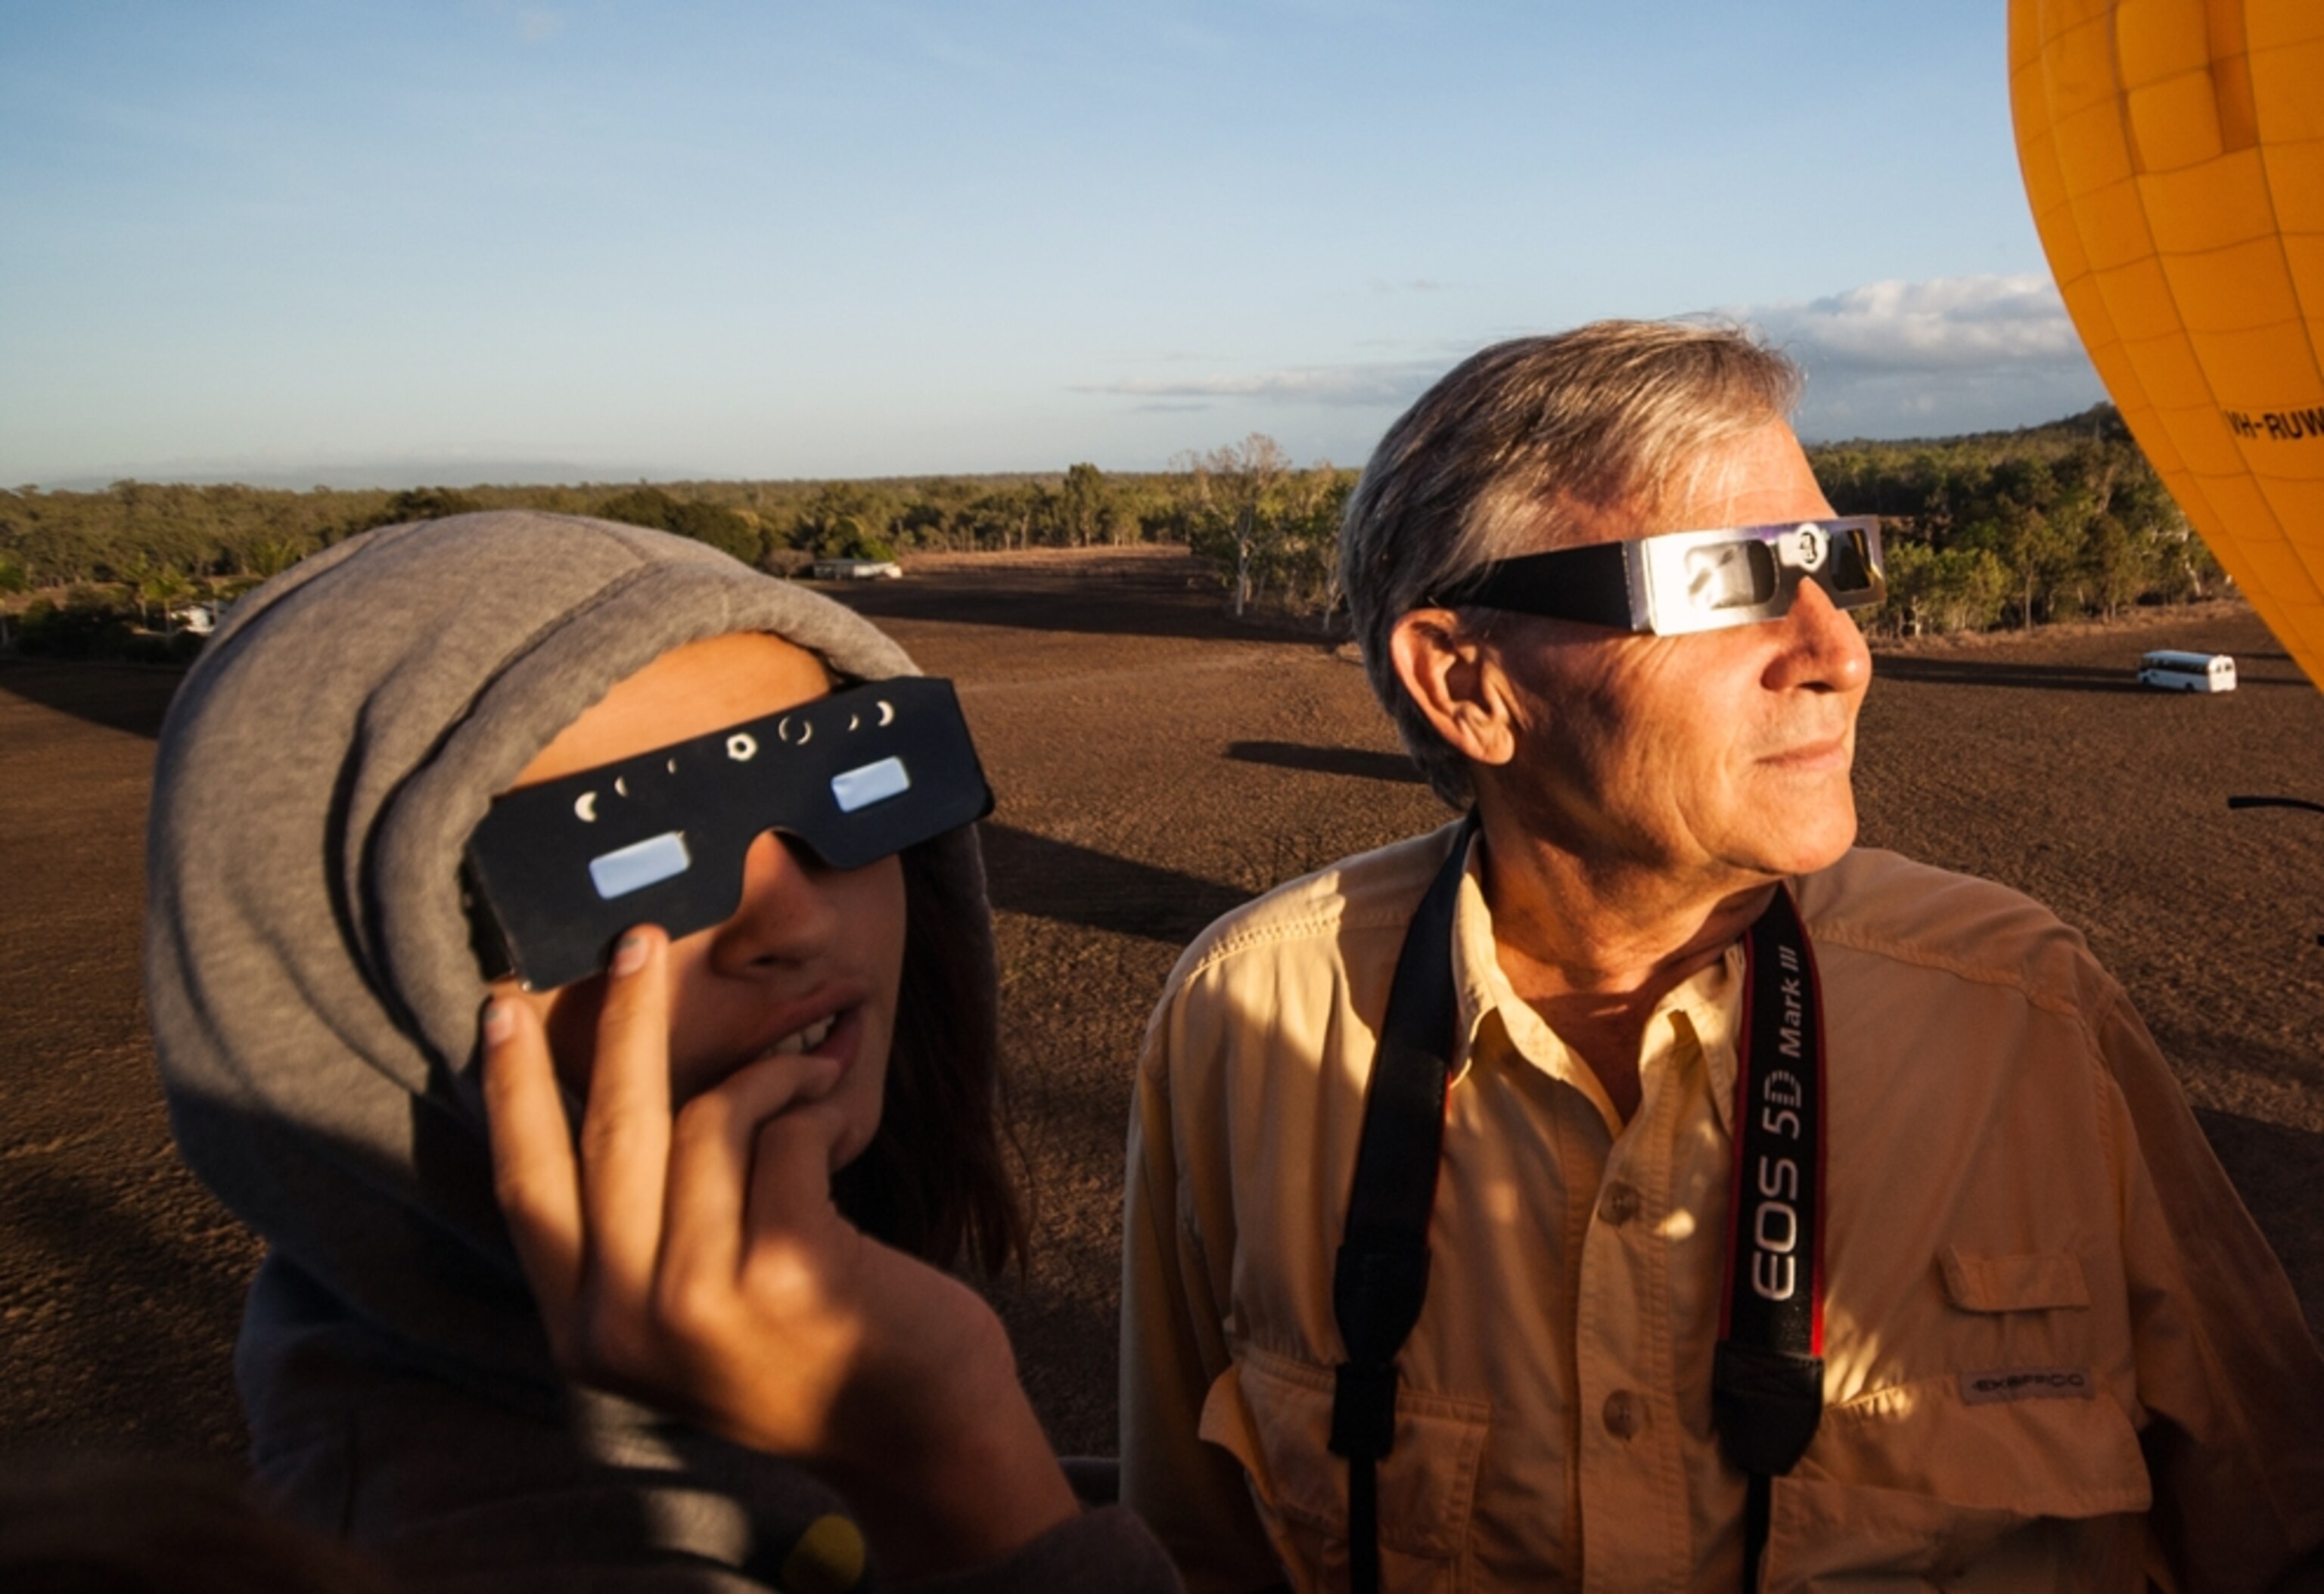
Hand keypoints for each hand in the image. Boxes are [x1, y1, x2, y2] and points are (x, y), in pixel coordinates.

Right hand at [480, 926, 1076, 1575]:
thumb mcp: (694, 1307)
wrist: (920, 1427)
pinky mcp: (781, 1269)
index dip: (511, 1090)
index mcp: (586, 1331)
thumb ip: (642, 1232)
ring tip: (816, 1065)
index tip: (500, 1007)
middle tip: (641, 936)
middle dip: (627, 1018)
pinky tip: (841, 1105)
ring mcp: (699, 1301)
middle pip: (609, 1129)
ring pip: (705, 1120)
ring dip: (769, 1073)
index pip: (525, 1187)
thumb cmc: (812, 1344)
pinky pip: (782, 1131)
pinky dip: (815, 1099)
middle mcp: (625, 1324)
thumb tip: (618, 1084)